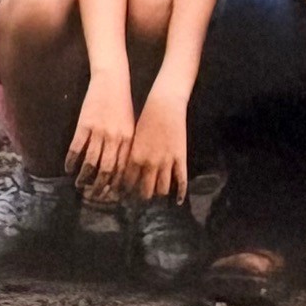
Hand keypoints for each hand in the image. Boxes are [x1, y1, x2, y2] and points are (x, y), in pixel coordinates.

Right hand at [66, 70, 136, 190]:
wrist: (113, 80)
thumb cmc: (123, 104)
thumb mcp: (130, 125)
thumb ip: (125, 145)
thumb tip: (119, 168)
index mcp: (129, 139)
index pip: (123, 169)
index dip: (116, 185)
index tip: (110, 195)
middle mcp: (115, 138)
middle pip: (107, 170)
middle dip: (99, 187)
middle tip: (93, 195)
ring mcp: (99, 132)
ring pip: (90, 163)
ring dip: (83, 177)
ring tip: (79, 185)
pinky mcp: (85, 125)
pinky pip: (76, 149)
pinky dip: (71, 162)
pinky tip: (68, 168)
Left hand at [123, 88, 192, 204]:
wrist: (164, 104)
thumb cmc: (145, 118)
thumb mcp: (133, 139)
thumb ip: (130, 157)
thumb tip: (126, 172)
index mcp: (134, 158)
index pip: (127, 185)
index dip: (126, 193)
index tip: (125, 198)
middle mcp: (149, 163)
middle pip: (144, 191)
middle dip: (142, 197)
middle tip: (141, 200)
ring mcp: (166, 162)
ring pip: (162, 189)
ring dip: (159, 194)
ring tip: (157, 196)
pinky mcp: (180, 158)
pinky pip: (181, 180)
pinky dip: (180, 193)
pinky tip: (177, 201)